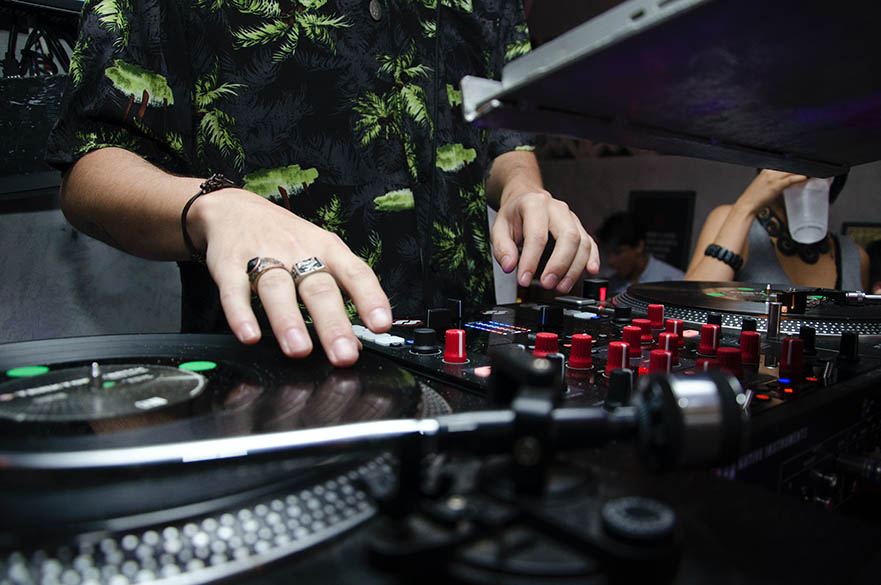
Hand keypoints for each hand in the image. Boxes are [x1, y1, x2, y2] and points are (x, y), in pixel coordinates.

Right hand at [189, 188, 391, 366]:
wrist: (234, 207)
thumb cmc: (286, 237)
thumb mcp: (320, 255)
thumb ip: (340, 296)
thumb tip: (358, 342)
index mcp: (328, 249)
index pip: (356, 273)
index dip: (371, 298)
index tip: (381, 325)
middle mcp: (299, 251)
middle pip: (319, 288)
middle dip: (333, 324)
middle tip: (344, 354)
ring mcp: (263, 256)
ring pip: (278, 289)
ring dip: (289, 321)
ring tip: (299, 350)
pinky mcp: (229, 264)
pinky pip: (235, 290)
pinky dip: (241, 314)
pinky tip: (250, 335)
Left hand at [491, 187, 598, 293]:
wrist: (526, 198)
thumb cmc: (514, 214)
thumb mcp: (499, 227)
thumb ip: (502, 247)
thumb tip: (509, 266)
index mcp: (535, 205)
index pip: (537, 235)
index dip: (531, 261)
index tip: (523, 279)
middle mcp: (557, 209)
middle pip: (568, 237)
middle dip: (559, 265)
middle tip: (547, 284)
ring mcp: (571, 218)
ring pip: (582, 242)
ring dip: (574, 268)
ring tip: (561, 286)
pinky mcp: (580, 228)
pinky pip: (591, 243)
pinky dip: (592, 258)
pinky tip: (590, 271)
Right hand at [736, 169, 808, 214]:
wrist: (747, 204)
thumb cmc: (756, 196)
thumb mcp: (767, 184)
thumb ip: (779, 179)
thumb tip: (793, 179)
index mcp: (768, 168)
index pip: (786, 162)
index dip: (797, 162)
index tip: (806, 164)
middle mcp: (770, 170)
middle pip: (791, 164)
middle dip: (802, 165)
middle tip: (814, 167)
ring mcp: (773, 177)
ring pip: (792, 170)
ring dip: (804, 170)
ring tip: (814, 171)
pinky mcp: (776, 185)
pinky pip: (790, 179)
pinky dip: (800, 178)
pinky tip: (806, 178)